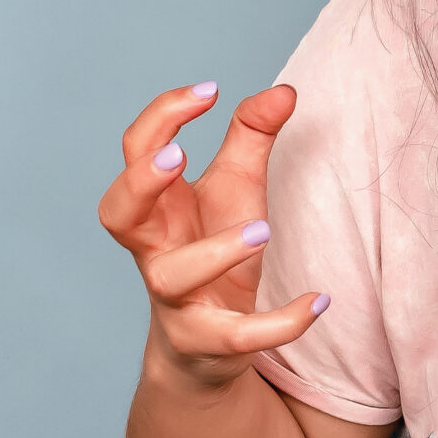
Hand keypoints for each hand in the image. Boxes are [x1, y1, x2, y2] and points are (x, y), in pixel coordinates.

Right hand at [97, 82, 327, 391]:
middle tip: (178, 156)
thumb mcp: (236, 189)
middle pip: (117, 214)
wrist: (206, 347)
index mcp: (159, 205)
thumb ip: (251, 137)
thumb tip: (283, 90)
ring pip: (172, 276)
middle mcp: (155, 249)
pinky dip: (278, 323)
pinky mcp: (206, 341)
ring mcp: (175, 298)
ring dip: (215, 250)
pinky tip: (319, 300)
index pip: (137, 151)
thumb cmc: (213, 250)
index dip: (162, 117)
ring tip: (263, 228)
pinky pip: (235, 337)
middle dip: (140, 182)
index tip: (210, 90)